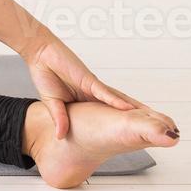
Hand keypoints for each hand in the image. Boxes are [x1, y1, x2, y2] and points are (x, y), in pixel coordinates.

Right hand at [25, 34, 147, 137]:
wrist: (40, 54)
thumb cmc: (46, 74)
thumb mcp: (52, 102)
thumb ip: (59, 118)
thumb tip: (60, 136)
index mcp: (84, 101)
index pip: (105, 116)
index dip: (117, 123)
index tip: (129, 134)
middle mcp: (92, 95)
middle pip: (117, 109)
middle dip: (132, 119)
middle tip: (150, 129)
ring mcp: (93, 88)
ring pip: (117, 101)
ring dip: (132, 112)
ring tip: (148, 121)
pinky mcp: (89, 80)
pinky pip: (105, 92)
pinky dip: (116, 101)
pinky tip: (128, 109)